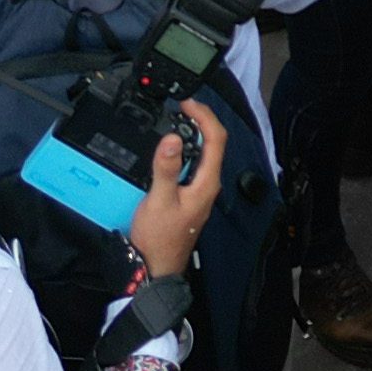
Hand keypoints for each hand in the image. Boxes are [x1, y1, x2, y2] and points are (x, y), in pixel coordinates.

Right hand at [122, 96, 230, 277]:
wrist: (155, 266)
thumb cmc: (159, 238)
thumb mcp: (159, 199)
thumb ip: (166, 168)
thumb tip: (172, 138)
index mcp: (207, 183)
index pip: (216, 139)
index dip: (204, 116)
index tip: (187, 104)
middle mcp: (208, 185)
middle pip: (213, 143)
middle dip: (200, 120)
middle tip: (182, 107)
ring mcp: (200, 191)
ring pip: (204, 153)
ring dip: (193, 133)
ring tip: (177, 119)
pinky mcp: (190, 195)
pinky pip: (194, 165)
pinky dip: (186, 149)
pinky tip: (172, 147)